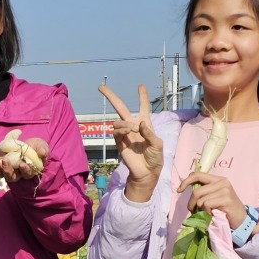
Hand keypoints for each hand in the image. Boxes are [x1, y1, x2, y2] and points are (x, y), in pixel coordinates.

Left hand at [0, 136, 49, 181]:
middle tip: (6, 160)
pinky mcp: (1, 164)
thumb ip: (43, 150)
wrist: (29, 145)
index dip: (25, 170)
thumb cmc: (37, 148)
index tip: (22, 163)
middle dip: (8, 170)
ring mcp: (8, 168)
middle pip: (12, 177)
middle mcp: (17, 172)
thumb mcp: (42, 146)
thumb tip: (42, 153)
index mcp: (29, 169)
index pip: (27, 174)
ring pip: (2, 173)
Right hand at [100, 84, 162, 201]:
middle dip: (111, 96)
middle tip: (100, 86)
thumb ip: (149, 133)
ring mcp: (125, 134)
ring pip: (117, 121)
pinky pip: (116, 132)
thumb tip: (138, 123)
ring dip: (124, 123)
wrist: (147, 173)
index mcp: (145, 124)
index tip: (140, 85)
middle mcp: (133, 126)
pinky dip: (121, 130)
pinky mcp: (119, 143)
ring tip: (132, 130)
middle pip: (120, 108)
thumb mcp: (157, 144)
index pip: (143, 106)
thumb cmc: (155, 158)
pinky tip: (127, 133)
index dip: (142, 96)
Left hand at [177, 170, 245, 226]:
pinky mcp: (226, 199)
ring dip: (200, 210)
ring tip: (206, 214)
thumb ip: (204, 191)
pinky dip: (206, 212)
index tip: (179, 190)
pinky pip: (207, 205)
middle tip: (193, 211)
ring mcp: (225, 190)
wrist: (242, 219)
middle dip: (191, 203)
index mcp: (218, 179)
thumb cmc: (225, 210)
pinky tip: (212, 215)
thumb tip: (186, 187)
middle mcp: (222, 182)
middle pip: (196, 191)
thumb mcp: (214, 197)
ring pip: (201, 200)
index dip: (186, 181)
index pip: (197, 174)